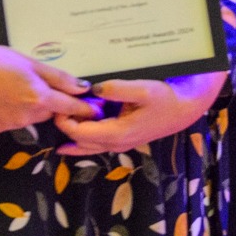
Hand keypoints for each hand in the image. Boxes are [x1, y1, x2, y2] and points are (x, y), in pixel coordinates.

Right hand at [0, 42, 95, 134]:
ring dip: (29, 108)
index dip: (83, 108)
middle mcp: (26, 116)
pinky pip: (13, 122)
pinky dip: (12, 113)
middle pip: (49, 112)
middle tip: (32, 84)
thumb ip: (59, 78)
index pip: (70, 107)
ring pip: (31, 118)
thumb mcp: (32, 63)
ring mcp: (9, 125)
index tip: (94, 111)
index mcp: (38, 98)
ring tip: (11, 89)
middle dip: (48, 102)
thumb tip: (83, 88)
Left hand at [53, 73, 225, 155]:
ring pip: (86, 146)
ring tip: (54, 125)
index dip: (64, 120)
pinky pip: (94, 145)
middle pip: (79, 141)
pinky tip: (69, 141)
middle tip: (52, 109)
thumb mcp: (144, 89)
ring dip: (70, 136)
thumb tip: (94, 89)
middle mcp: (115, 143)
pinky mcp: (121, 140)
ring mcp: (118, 145)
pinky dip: (80, 141)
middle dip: (64, 127)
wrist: (184, 111)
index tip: (57, 103)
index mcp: (117, 133)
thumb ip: (117, 89)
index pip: (79, 131)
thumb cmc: (165, 99)